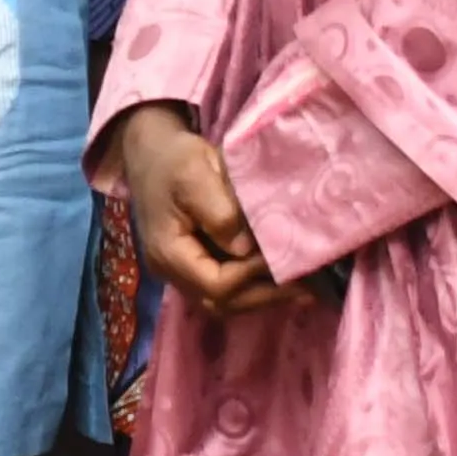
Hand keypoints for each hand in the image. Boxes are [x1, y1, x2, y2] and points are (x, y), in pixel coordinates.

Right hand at [114, 102, 288, 317]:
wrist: (151, 152)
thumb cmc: (174, 159)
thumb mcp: (196, 174)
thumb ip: (220, 212)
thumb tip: (247, 248)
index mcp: (168, 251)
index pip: (214, 284)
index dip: (250, 276)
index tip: (280, 254)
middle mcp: (169, 271)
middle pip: (218, 303)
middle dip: (264, 297)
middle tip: (306, 289)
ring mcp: (178, 272)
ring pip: (221, 303)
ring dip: (260, 297)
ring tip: (299, 289)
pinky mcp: (190, 265)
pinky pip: (220, 289)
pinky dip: (250, 288)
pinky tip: (277, 278)